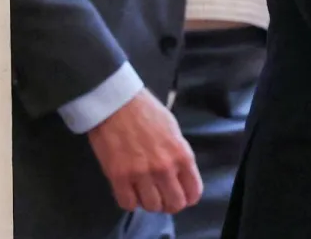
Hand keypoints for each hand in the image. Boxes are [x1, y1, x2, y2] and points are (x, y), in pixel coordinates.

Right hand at [86, 89, 202, 213]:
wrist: (117, 103)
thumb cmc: (146, 111)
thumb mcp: (173, 130)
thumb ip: (178, 154)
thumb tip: (180, 174)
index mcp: (182, 154)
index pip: (193, 191)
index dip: (188, 197)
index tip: (181, 194)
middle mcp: (164, 168)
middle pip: (173, 204)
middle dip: (169, 203)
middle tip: (162, 195)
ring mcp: (141, 174)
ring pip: (151, 206)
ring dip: (149, 202)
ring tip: (144, 191)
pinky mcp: (118, 177)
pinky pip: (128, 204)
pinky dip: (130, 201)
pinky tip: (130, 190)